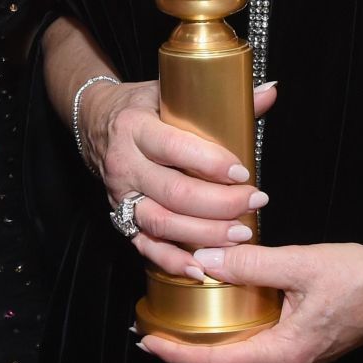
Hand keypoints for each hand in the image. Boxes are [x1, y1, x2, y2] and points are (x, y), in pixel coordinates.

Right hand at [82, 78, 277, 279]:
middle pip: (174, 192)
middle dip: (220, 203)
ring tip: (240, 234)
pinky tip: (200, 269)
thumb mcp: (171, 92)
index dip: (211, 163)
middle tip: (254, 202)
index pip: (175, 147)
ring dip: (204, 234)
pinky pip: (146, 246)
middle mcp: (125, 164)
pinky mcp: (120, 219)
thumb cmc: (141, 107)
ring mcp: (121, 196)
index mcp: (136, 127)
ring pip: (162, 222)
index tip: (243, 172)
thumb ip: (220, 97)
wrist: (95, 123)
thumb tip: (268, 92)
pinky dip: (173, 261)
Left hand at [138, 238, 362, 362]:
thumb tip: (206, 258)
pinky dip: (231, 329)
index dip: (177, 355)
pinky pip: (256, 344)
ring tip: (174, 313)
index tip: (146, 341)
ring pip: (239, 353)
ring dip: (207, 336)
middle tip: (150, 322)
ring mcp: (295, 360)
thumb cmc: (359, 276)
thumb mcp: (301, 264)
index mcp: (284, 353)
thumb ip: (251, 263)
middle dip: (185, 345)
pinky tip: (216, 306)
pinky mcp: (301, 347)